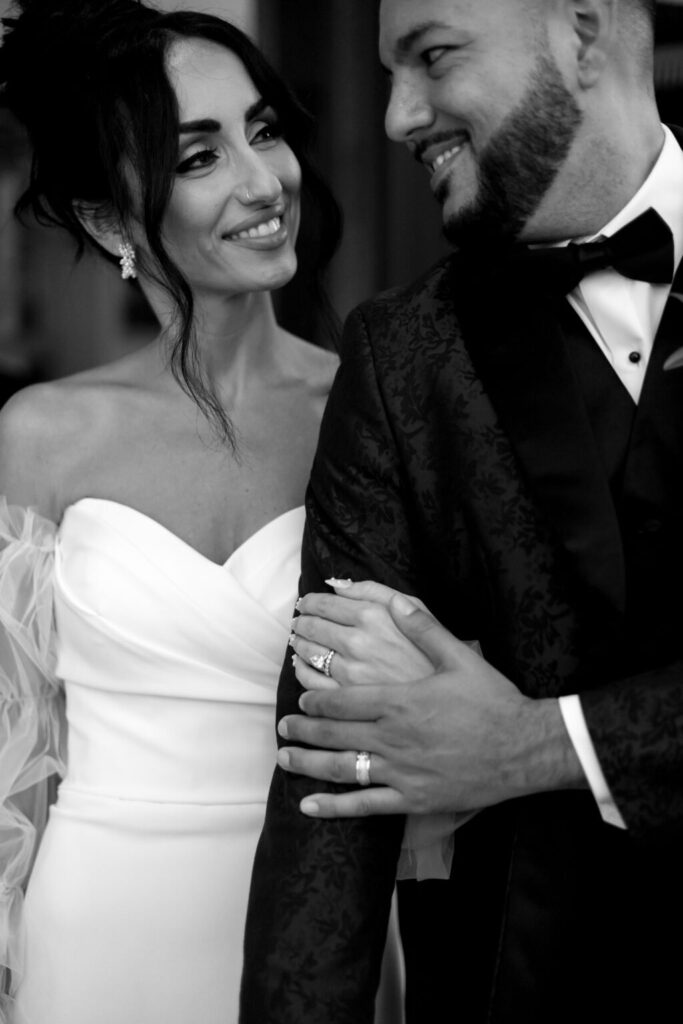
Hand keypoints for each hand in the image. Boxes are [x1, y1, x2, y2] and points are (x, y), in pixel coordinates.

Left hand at [278, 594, 583, 817]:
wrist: (524, 747)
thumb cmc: (493, 700)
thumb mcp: (459, 656)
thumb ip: (423, 628)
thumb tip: (396, 599)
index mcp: (399, 700)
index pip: (342, 700)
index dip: (315, 701)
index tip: (299, 700)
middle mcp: (393, 736)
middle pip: (334, 733)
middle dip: (302, 730)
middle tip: (282, 728)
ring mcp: (401, 770)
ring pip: (341, 768)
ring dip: (307, 763)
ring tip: (285, 758)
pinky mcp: (413, 798)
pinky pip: (366, 806)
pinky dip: (334, 807)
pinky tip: (309, 806)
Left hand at [289, 579, 432, 690]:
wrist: (450, 703)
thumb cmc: (435, 654)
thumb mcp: (419, 609)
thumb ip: (375, 591)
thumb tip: (337, 583)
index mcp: (374, 617)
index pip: (324, 603)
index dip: (310, 602)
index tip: (307, 604)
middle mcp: (358, 642)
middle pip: (311, 626)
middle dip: (302, 621)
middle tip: (301, 622)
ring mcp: (350, 673)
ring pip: (306, 652)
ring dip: (299, 644)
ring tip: (301, 642)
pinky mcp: (345, 700)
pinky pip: (309, 681)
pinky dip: (302, 670)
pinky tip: (305, 666)